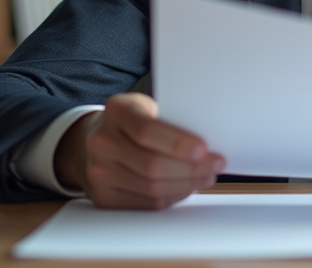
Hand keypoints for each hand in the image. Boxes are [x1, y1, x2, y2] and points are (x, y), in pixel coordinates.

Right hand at [54, 92, 224, 209]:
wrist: (96, 139)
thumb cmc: (132, 121)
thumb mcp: (147, 107)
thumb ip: (170, 119)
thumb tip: (209, 141)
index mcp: (116, 111)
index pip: (147, 131)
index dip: (178, 143)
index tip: (204, 149)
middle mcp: (102, 141)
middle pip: (152, 165)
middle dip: (191, 168)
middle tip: (215, 165)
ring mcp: (99, 171)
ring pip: (151, 188)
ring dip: (186, 185)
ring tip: (206, 176)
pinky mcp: (103, 195)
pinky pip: (145, 203)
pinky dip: (172, 197)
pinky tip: (186, 187)